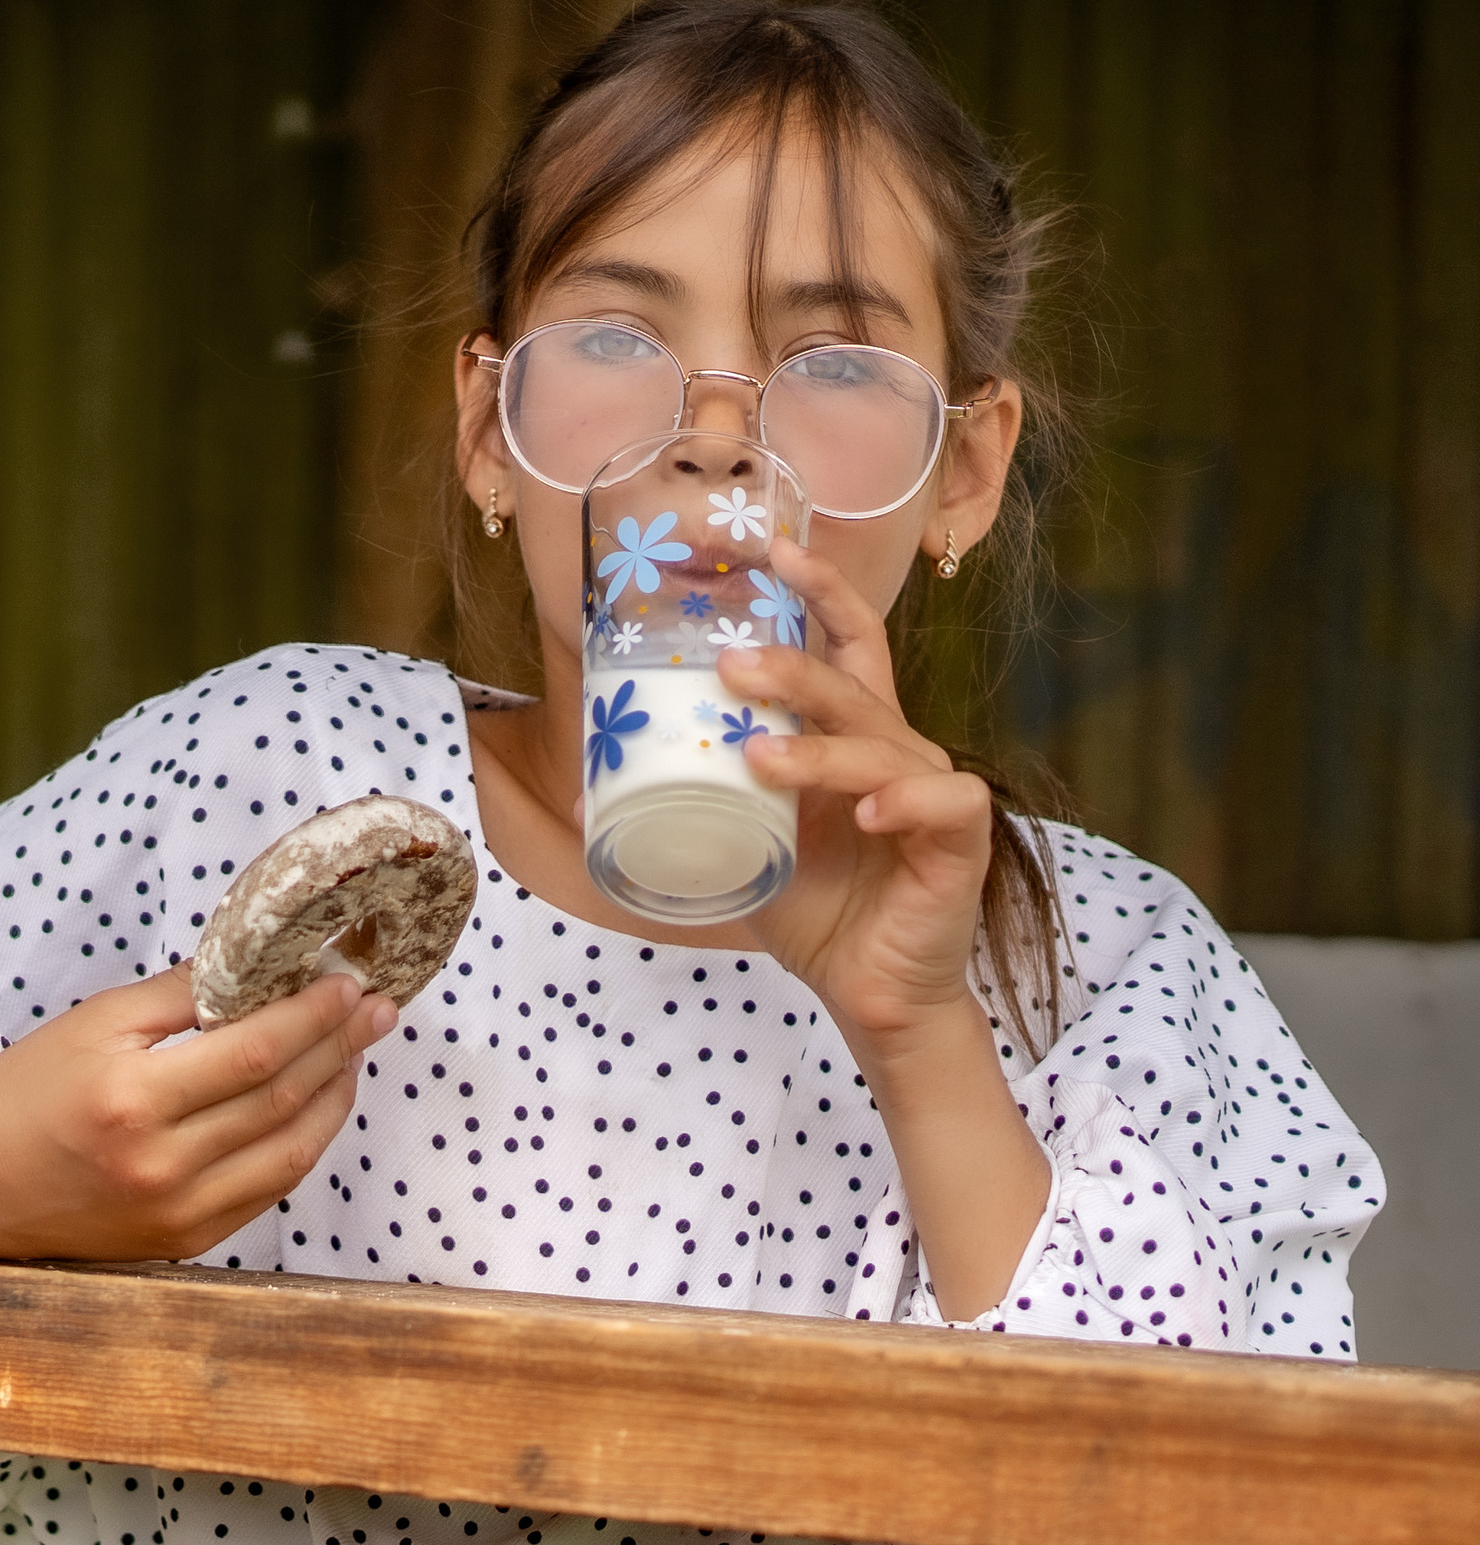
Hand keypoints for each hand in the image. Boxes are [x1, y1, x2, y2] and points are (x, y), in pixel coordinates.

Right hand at [0, 964, 398, 1260]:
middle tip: (377, 1009)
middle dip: (340, 1048)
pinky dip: (301, 1145)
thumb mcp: (92, 1023)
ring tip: (356, 1053)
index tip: (348, 983)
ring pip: (289, 1153)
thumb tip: (258, 967)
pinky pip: (267, 1191)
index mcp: (131, 1099)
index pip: (253, 1052)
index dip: (312, 1015)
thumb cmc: (27, 1094)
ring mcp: (177, 1214)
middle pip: (281, 1100)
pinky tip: (315, 1107)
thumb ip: (178, 995)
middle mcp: (160, 1166)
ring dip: (334, 1099)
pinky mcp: (184, 1244)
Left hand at [717, 535, 994, 1047]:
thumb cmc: (812, 907)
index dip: (820, 593)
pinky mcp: (960, 840)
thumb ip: (681, 813)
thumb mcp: (738, 848)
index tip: (777, 551)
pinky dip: (902, 802)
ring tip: (759, 761)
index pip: (847, 643)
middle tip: (730, 665)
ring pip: (881, 744)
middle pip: (851, 684)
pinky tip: (863, 816)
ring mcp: (931, 791)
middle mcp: (895, 749)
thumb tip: (584, 801)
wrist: (870, 993)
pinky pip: (941, 803)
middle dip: (791, 667)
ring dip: (817, 750)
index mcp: (850, 736)